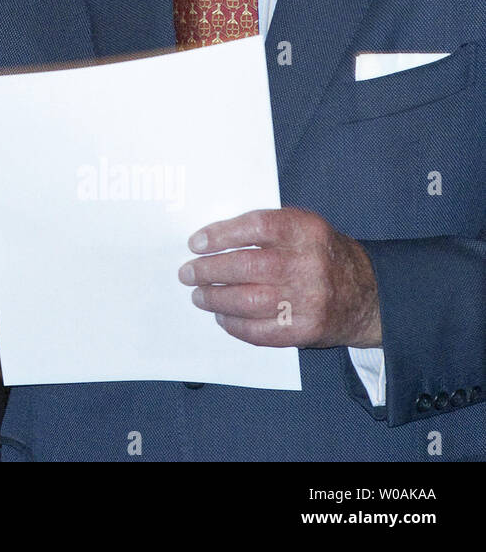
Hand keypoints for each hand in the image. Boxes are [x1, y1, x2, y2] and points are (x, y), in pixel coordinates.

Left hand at [178, 207, 381, 348]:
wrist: (369, 294)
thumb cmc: (322, 255)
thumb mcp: (304, 228)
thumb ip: (265, 228)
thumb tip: (210, 240)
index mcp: (306, 230)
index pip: (256, 226)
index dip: (221, 234)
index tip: (195, 243)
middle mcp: (309, 263)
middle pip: (247, 266)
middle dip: (208, 270)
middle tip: (187, 273)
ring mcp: (309, 299)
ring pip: (249, 300)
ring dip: (215, 298)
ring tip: (199, 295)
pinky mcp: (307, 329)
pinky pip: (260, 331)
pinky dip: (234, 324)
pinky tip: (222, 316)